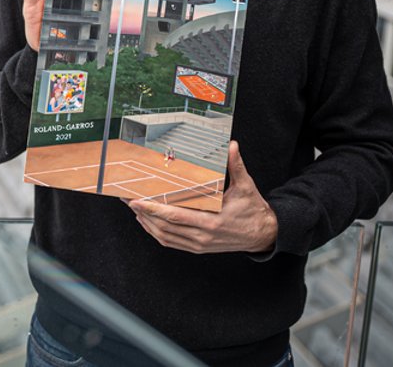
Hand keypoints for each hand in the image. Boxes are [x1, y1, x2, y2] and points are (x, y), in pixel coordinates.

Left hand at [127, 142, 277, 253]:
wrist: (264, 234)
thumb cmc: (253, 210)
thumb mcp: (246, 186)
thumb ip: (236, 166)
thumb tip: (232, 146)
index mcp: (212, 221)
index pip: (175, 216)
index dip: (153, 209)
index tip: (137, 201)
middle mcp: (203, 236)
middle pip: (164, 226)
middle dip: (143, 213)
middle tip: (128, 199)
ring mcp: (199, 244)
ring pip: (164, 236)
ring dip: (146, 223)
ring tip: (134, 209)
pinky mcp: (198, 247)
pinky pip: (171, 242)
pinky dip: (156, 233)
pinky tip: (147, 222)